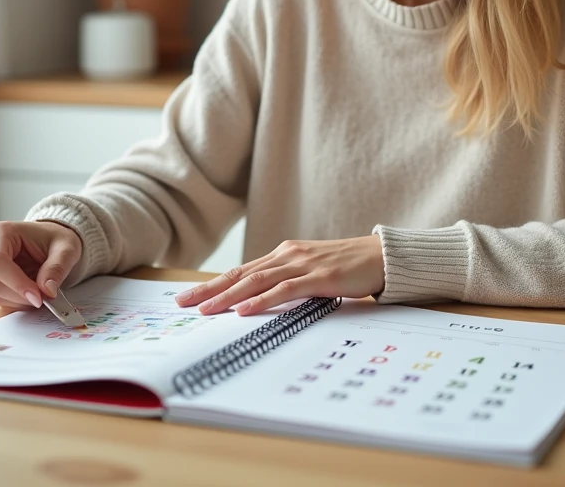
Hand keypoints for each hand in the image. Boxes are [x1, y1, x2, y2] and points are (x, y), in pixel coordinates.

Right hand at [0, 220, 82, 309]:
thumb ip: (57, 268)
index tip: (38, 297)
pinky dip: (17, 301)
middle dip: (21, 295)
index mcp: (0, 232)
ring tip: (40, 289)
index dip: (16, 283)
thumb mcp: (65, 249)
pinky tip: (31, 291)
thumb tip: (47, 290)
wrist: (51, 241)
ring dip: (20, 299)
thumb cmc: (55, 239)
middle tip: (46, 296)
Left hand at [176, 236, 384, 315]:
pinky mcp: (320, 276)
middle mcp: (289, 255)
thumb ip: (288, 283)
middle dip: (210, 289)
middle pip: (241, 274)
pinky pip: (285, 289)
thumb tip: (260, 304)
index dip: (213, 283)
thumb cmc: (347, 267)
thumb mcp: (311, 273)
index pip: (241, 271)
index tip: (189, 296)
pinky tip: (244, 310)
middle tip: (183, 302)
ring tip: (205, 309)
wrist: (382, 257)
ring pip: (257, 280)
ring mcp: (304, 264)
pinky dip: (262, 300)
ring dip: (228, 296)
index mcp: (284, 254)